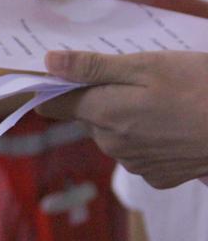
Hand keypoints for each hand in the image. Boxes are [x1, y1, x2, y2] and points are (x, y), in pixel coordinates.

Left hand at [37, 49, 207, 187]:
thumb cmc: (201, 87)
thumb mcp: (147, 65)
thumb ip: (94, 67)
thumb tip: (49, 63)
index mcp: (102, 114)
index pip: (54, 105)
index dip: (58, 88)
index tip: (69, 73)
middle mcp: (110, 144)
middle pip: (88, 118)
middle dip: (102, 99)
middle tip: (139, 80)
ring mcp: (134, 164)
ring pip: (114, 136)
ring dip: (127, 119)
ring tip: (165, 102)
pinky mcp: (157, 177)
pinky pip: (140, 153)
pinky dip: (150, 139)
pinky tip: (176, 125)